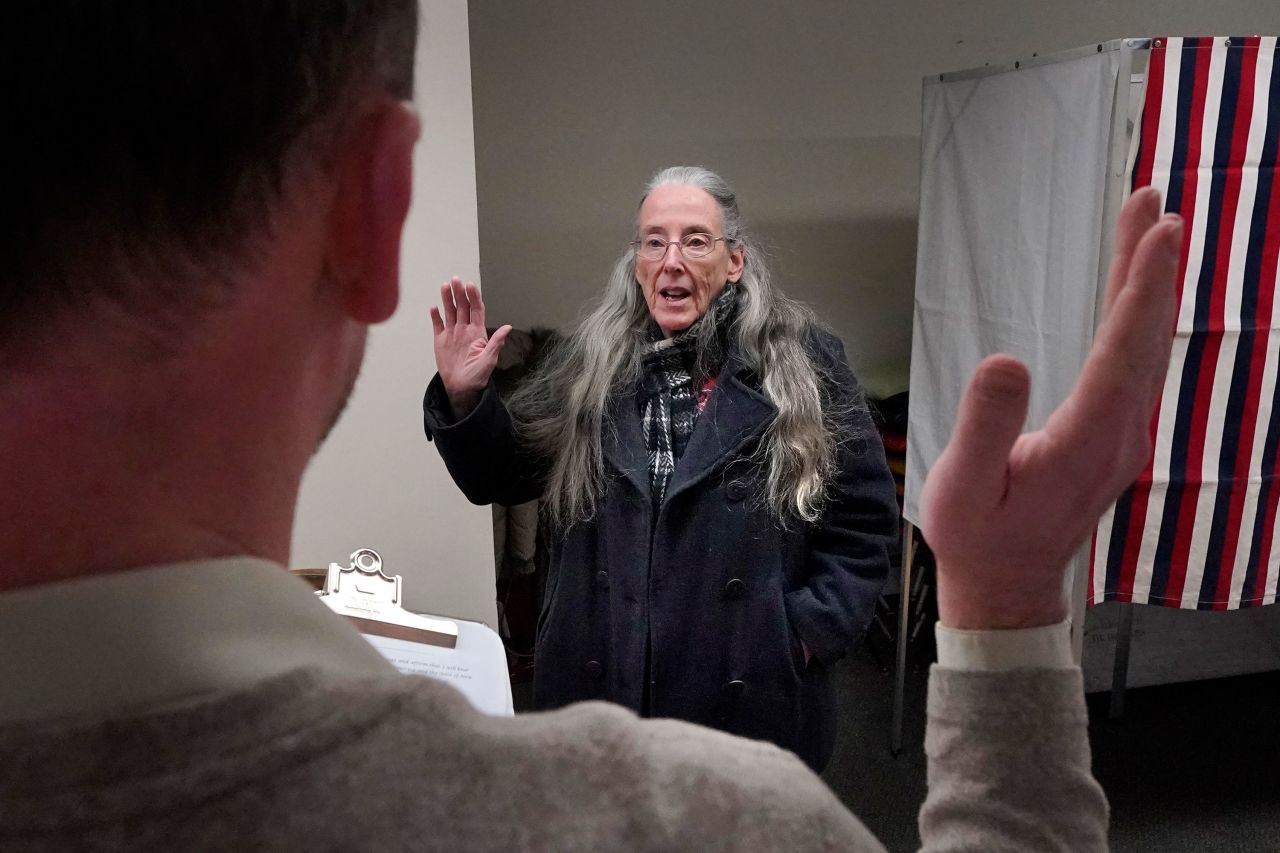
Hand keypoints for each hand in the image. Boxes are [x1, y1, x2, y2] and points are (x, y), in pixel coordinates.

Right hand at [430, 277, 510, 417]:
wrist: (461, 387)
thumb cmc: (478, 375)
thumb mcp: (489, 360)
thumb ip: (496, 342)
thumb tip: (508, 327)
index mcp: (477, 332)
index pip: (476, 310)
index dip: (474, 297)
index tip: (470, 286)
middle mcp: (465, 329)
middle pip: (462, 307)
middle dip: (459, 293)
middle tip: (455, 280)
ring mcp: (452, 333)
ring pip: (450, 312)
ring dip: (447, 299)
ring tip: (444, 286)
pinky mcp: (440, 340)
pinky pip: (438, 325)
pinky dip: (435, 316)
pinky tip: (434, 307)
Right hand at [919, 187, 1183, 629]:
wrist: (1007, 584)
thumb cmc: (978, 535)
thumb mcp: (963, 486)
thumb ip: (984, 426)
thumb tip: (1005, 361)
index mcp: (1084, 443)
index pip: (1122, 352)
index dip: (1140, 288)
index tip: (1156, 231)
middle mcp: (1119, 436)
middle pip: (1147, 338)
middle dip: (1152, 266)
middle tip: (1152, 202)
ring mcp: (1123, 437)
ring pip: (1148, 349)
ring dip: (1151, 285)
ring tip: (1148, 228)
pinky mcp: (1115, 437)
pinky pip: (1137, 364)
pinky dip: (1141, 316)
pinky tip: (1135, 294)